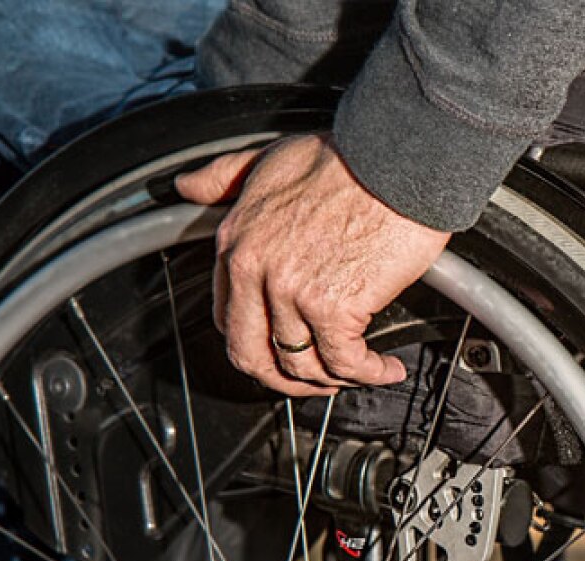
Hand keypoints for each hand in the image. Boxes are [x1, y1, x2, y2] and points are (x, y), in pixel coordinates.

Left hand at [174, 133, 451, 396]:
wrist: (398, 155)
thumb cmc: (345, 156)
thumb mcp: (267, 158)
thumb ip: (224, 177)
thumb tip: (187, 185)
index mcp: (236, 242)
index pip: (228, 318)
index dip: (254, 343)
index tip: (278, 347)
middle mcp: (255, 271)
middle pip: (251, 355)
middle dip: (281, 379)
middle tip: (311, 380)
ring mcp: (292, 292)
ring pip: (299, 365)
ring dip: (330, 380)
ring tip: (356, 372)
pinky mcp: (334, 306)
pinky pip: (344, 362)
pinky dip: (369, 373)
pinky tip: (385, 367)